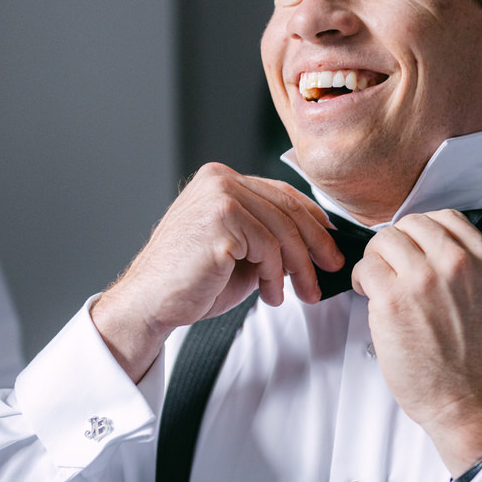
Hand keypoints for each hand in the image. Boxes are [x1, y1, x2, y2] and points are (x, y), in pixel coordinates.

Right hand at [90, 163, 340, 379]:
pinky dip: (276, 275)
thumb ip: (270, 238)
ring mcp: (219, 195)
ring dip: (298, 268)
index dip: (313, 219)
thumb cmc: (191, 281)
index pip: (281, 192)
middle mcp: (220, 179)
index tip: (330, 244)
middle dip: (316, 244)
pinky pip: (268, 247)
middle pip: (288, 207)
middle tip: (330, 271)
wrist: (152, 303)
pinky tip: (272, 294)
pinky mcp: (221, 219)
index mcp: (221, 179)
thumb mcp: (241, 251)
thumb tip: (318, 243)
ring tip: (300, 293)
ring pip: (283, 229)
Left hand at [351, 209, 481, 472]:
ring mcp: (423, 278)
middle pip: (411, 224)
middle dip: (396, 244)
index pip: (445, 218)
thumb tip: (422, 246)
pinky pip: (365, 267)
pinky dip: (361, 278)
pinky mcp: (392, 298)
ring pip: (384, 240)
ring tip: (379, 282)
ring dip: (376, 259)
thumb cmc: (470, 355)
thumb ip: (462, 264)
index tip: (414, 251)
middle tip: (391, 268)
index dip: (422, 233)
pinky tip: (369, 295)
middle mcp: (456, 263)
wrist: (465, 397)